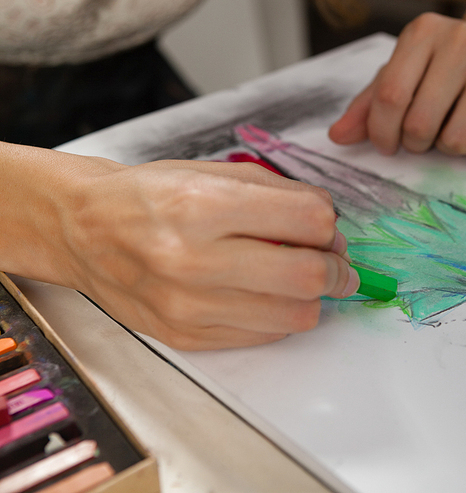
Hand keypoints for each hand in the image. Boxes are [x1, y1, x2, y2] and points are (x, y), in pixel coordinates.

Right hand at [53, 156, 358, 349]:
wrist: (85, 229)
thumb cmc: (147, 195)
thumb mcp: (210, 171)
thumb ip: (275, 192)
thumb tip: (327, 222)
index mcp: (203, 204)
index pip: (306, 220)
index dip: (329, 223)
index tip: (328, 226)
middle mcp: (193, 259)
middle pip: (307, 276)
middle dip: (337, 268)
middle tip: (337, 263)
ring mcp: (187, 306)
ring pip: (293, 315)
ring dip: (312, 297)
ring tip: (303, 278)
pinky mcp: (183, 336)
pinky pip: (262, 335)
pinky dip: (278, 314)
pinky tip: (265, 293)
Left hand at [328, 12, 465, 155]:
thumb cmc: (437, 61)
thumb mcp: (398, 71)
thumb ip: (367, 105)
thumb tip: (337, 137)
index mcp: (422, 33)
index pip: (390, 96)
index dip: (381, 131)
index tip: (384, 144)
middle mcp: (461, 42)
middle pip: (420, 124)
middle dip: (412, 144)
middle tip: (416, 137)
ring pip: (457, 140)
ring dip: (445, 148)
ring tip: (446, 128)